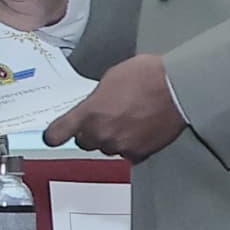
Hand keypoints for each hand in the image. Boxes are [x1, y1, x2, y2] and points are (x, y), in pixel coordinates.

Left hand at [46, 52, 187, 160]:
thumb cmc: (146, 76)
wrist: (176, 88)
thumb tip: (94, 107)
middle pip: (85, 141)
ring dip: (112, 138)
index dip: (55, 135)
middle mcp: (101, 133)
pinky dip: (131, 145)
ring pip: (107, 148)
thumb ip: (96, 99)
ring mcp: (120, 146)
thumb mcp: (110, 79)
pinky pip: (128, 154)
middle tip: (107, 117)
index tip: (52, 137)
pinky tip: (141, 130)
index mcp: (89, 113)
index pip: (59, 132)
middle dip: (92, 131)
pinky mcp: (140, 154)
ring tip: (129, 120)